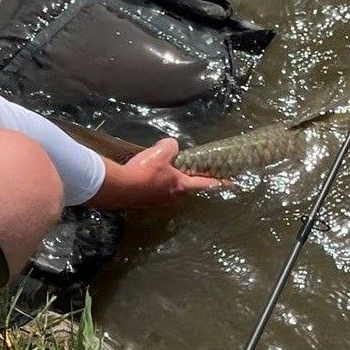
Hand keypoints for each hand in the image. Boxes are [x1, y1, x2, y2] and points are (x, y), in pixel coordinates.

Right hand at [89, 138, 228, 209]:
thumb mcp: (160, 152)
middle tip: (186, 170)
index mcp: (181, 185)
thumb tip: (170, 147)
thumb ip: (171, 147)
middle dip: (187, 179)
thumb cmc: (144, 171)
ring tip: (160, 171)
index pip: (205, 183)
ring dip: (168, 182)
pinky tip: (145, 177)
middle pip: (186, 187)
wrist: (119, 187)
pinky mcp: (145, 203)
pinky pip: (155, 192)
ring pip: (169, 190)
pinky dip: (154, 184)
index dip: (219, 182)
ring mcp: (158, 202)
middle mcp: (172, 197)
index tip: (230, 183)